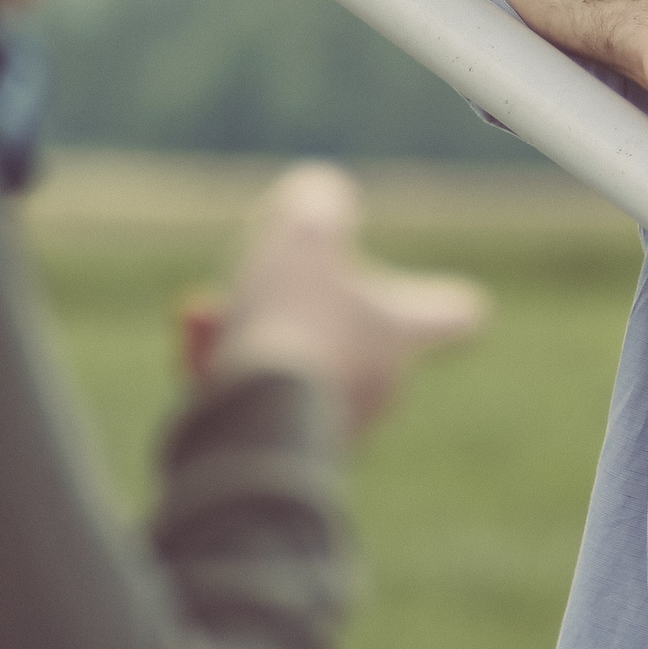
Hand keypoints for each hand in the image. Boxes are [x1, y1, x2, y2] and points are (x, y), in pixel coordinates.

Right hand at [181, 163, 487, 435]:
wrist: (250, 426)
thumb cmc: (290, 324)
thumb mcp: (304, 236)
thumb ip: (317, 204)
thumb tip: (321, 193)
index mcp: (401, 336)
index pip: (456, 318)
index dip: (447, 301)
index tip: (448, 297)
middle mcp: (380, 387)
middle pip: (354, 334)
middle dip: (297, 304)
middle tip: (258, 282)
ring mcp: (335, 426)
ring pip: (295, 364)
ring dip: (250, 333)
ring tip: (204, 315)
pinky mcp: (286, 455)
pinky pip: (260, 400)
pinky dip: (227, 369)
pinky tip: (191, 343)